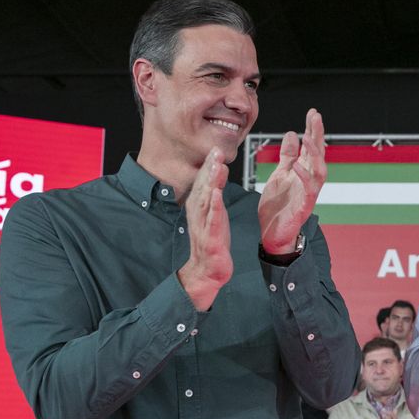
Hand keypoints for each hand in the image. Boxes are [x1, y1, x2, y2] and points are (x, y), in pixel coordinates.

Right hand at [177, 148, 232, 309]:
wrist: (207, 270)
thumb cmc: (212, 240)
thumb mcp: (215, 213)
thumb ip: (216, 191)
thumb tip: (219, 170)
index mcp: (199, 207)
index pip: (204, 182)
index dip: (209, 165)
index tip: (215, 147)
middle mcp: (199, 214)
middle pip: (204, 188)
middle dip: (209, 168)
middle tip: (215, 150)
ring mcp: (203, 226)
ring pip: (207, 201)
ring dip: (211, 183)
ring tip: (216, 167)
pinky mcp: (211, 238)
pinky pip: (212, 221)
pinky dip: (214, 207)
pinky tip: (216, 195)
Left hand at [258, 109, 325, 253]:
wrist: (272, 234)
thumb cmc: (277, 206)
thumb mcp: (279, 175)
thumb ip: (287, 156)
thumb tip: (292, 134)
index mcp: (303, 172)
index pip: (311, 147)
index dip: (313, 130)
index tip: (313, 112)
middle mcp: (309, 181)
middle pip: (318, 155)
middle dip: (318, 135)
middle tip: (316, 117)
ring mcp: (308, 194)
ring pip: (319, 171)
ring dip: (315, 154)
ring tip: (308, 137)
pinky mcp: (303, 207)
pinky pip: (308, 191)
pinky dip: (303, 178)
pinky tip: (297, 165)